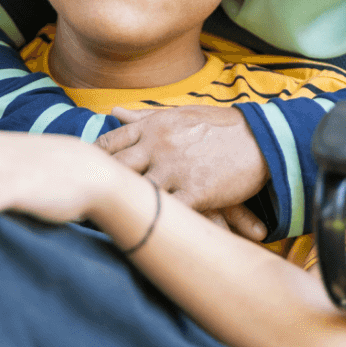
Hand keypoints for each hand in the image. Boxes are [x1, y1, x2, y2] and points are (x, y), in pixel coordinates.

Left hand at [95, 105, 268, 239]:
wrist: (262, 140)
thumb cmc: (219, 126)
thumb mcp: (179, 114)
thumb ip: (144, 117)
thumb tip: (113, 111)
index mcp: (153, 127)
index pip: (109, 144)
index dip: (93, 161)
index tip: (83, 174)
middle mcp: (159, 146)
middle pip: (116, 169)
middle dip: (100, 186)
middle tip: (84, 202)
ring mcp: (176, 169)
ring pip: (137, 193)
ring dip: (122, 209)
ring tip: (101, 225)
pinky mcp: (196, 192)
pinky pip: (167, 213)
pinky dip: (152, 224)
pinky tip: (139, 235)